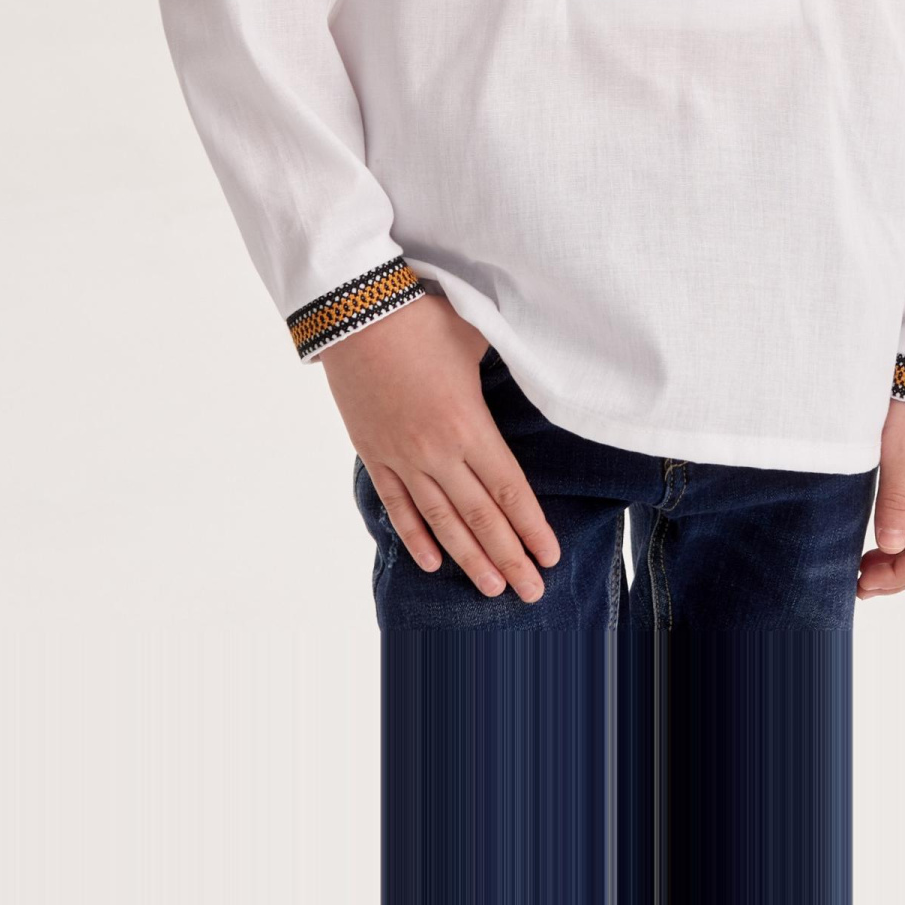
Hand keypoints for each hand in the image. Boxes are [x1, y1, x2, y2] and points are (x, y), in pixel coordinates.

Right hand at [321, 293, 560, 602]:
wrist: (353, 312)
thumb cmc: (420, 317)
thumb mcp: (476, 336)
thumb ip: (506, 360)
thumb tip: (536, 363)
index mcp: (469, 425)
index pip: (509, 490)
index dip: (531, 528)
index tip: (550, 558)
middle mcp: (438, 452)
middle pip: (481, 517)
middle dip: (509, 557)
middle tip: (532, 592)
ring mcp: (402, 458)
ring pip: (441, 522)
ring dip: (469, 558)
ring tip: (492, 588)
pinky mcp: (373, 453)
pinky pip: (398, 505)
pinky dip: (416, 536)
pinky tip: (433, 563)